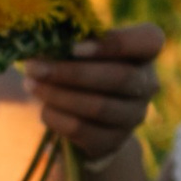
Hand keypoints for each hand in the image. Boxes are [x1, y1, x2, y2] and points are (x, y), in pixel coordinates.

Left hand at [16, 24, 164, 159]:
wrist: (85, 115)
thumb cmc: (81, 65)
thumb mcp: (81, 47)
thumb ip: (70, 38)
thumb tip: (41, 39)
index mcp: (146, 51)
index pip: (149, 41)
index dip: (114, 43)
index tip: (74, 47)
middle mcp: (148, 84)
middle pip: (119, 78)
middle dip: (71, 73)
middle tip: (35, 67)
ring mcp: (133, 116)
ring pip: (99, 107)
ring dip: (58, 95)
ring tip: (31, 84)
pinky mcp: (113, 142)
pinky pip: (82, 130)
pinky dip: (57, 117)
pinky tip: (42, 107)